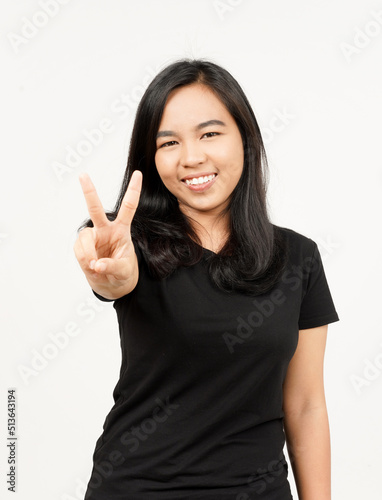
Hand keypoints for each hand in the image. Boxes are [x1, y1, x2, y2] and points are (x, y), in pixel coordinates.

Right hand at [73, 170, 142, 298]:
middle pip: (96, 209)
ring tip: (95, 267)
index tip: (138, 174)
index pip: (129, 207)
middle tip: (83, 175)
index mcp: (122, 230)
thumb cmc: (122, 273)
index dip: (133, 191)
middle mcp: (106, 229)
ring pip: (84, 237)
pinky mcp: (82, 247)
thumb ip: (112, 267)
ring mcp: (93, 238)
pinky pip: (79, 251)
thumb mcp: (124, 271)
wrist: (112, 284)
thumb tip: (96, 265)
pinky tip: (91, 267)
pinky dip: (84, 261)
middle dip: (89, 192)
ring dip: (88, 254)